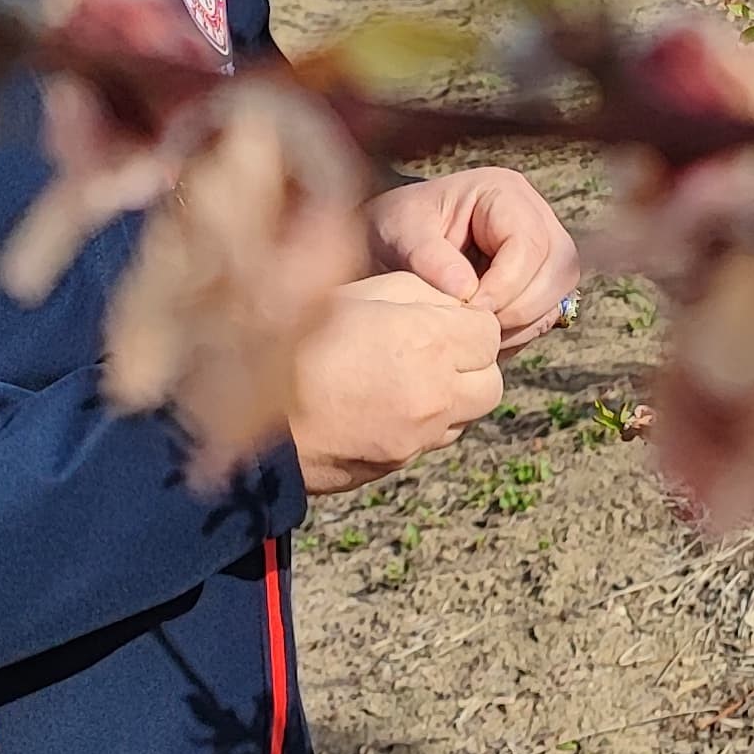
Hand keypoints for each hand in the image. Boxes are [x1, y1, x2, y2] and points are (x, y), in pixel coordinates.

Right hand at [287, 271, 502, 496]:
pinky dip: (426, 422)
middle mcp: (436, 394)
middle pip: (490, 382)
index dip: (469, 323)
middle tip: (437, 351)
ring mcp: (420, 436)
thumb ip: (414, 291)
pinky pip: (434, 440)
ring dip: (453, 396)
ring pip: (467, 416)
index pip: (490, 333)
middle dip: (472, 365)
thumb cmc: (299, 347)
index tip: (444, 320)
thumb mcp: (354, 294)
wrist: (262, 422)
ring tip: (410, 378)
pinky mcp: (400, 463)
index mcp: (428, 343)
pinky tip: (389, 404)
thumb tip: (449, 302)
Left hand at [365, 168, 580, 349]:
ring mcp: (542, 244)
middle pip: (559, 266)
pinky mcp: (539, 276)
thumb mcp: (401, 233)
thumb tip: (466, 291)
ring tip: (480, 333)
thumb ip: (430, 259)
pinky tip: (488, 334)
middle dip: (520, 306)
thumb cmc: (395, 226)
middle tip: (477, 327)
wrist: (388, 238)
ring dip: (525, 322)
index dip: (505, 284)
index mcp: (503, 192)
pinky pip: (550, 309)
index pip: (528, 243)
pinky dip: (523, 329)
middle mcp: (533, 213)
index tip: (468, 308)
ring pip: (561, 290)